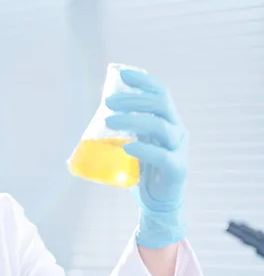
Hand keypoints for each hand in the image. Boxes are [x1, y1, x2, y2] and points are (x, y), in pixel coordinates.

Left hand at [105, 69, 187, 248]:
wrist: (157, 200)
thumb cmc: (143, 168)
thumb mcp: (134, 141)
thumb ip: (124, 127)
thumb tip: (96, 114)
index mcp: (167, 120)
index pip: (161, 93)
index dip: (144, 81)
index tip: (123, 74)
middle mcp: (176, 130)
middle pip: (160, 105)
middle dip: (133, 100)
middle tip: (108, 103)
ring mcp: (178, 149)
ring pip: (160, 126)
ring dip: (132, 120)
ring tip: (108, 121)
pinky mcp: (176, 168)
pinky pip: (161, 155)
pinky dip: (143, 149)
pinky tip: (127, 147)